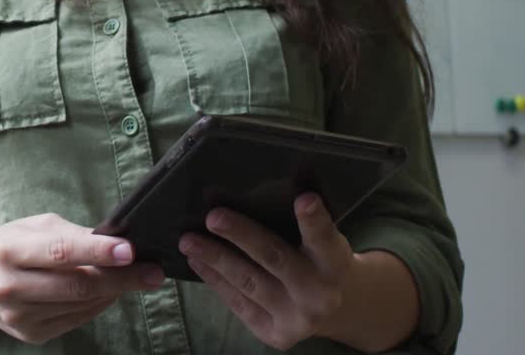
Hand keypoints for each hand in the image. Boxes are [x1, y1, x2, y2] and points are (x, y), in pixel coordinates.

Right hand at [0, 213, 166, 344]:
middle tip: (153, 271)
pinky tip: (107, 293)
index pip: (60, 252)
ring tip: (133, 277)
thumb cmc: (11, 246)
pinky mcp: (30, 334)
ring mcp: (19, 315)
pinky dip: (98, 305)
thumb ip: (72, 234)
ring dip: (114, 291)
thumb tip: (116, 242)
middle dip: (121, 278)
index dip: (97, 252)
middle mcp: (10, 286)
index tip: (130, 251)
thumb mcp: (34, 227)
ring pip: (81, 304)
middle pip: (77, 285)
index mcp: (9, 250)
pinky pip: (77, 319)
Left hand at [179, 194, 354, 351]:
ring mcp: (298, 317)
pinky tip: (197, 262)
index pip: (324, 238)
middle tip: (213, 217)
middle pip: (276, 258)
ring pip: (249, 282)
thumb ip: (298, 224)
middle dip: (242, 235)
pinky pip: (239, 303)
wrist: (332, 310)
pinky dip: (215, 280)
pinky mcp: (276, 334)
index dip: (314, 220)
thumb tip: (253, 189)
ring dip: (215, 259)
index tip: (304, 198)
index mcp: (335, 263)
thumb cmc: (316, 261)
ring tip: (188, 240)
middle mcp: (320, 293)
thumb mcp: (320, 243)